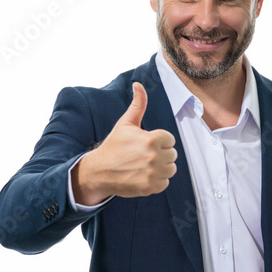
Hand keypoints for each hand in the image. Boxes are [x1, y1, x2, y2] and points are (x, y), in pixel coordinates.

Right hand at [72, 82, 177, 204]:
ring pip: (171, 169)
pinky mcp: (150, 187)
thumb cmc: (114, 146)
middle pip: (172, 155)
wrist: (99, 171)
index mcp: (152, 139)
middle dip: (160, 154)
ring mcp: (153, 173)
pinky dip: (157, 181)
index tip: (145, 144)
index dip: (159, 141)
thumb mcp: (126, 123)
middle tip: (143, 156)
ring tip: (144, 166)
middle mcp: (154, 156)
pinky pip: (165, 183)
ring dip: (161, 168)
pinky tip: (143, 176)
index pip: (170, 140)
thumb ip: (138, 104)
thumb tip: (138, 84)